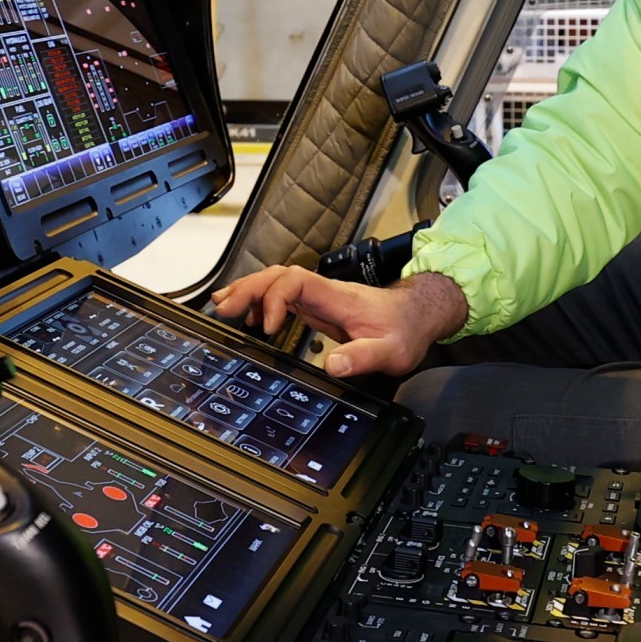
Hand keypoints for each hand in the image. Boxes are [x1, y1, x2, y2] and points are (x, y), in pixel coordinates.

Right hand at [207, 266, 469, 379]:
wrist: (416, 317)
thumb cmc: (404, 330)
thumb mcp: (391, 351)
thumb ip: (363, 357)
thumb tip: (332, 365)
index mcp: (337, 297)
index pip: (295, 282)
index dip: (275, 299)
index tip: (269, 328)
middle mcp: (323, 292)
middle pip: (277, 276)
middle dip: (248, 290)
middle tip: (225, 311)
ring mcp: (318, 297)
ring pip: (276, 282)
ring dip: (249, 292)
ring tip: (224, 308)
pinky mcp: (316, 306)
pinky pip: (281, 296)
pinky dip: (259, 301)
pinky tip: (247, 316)